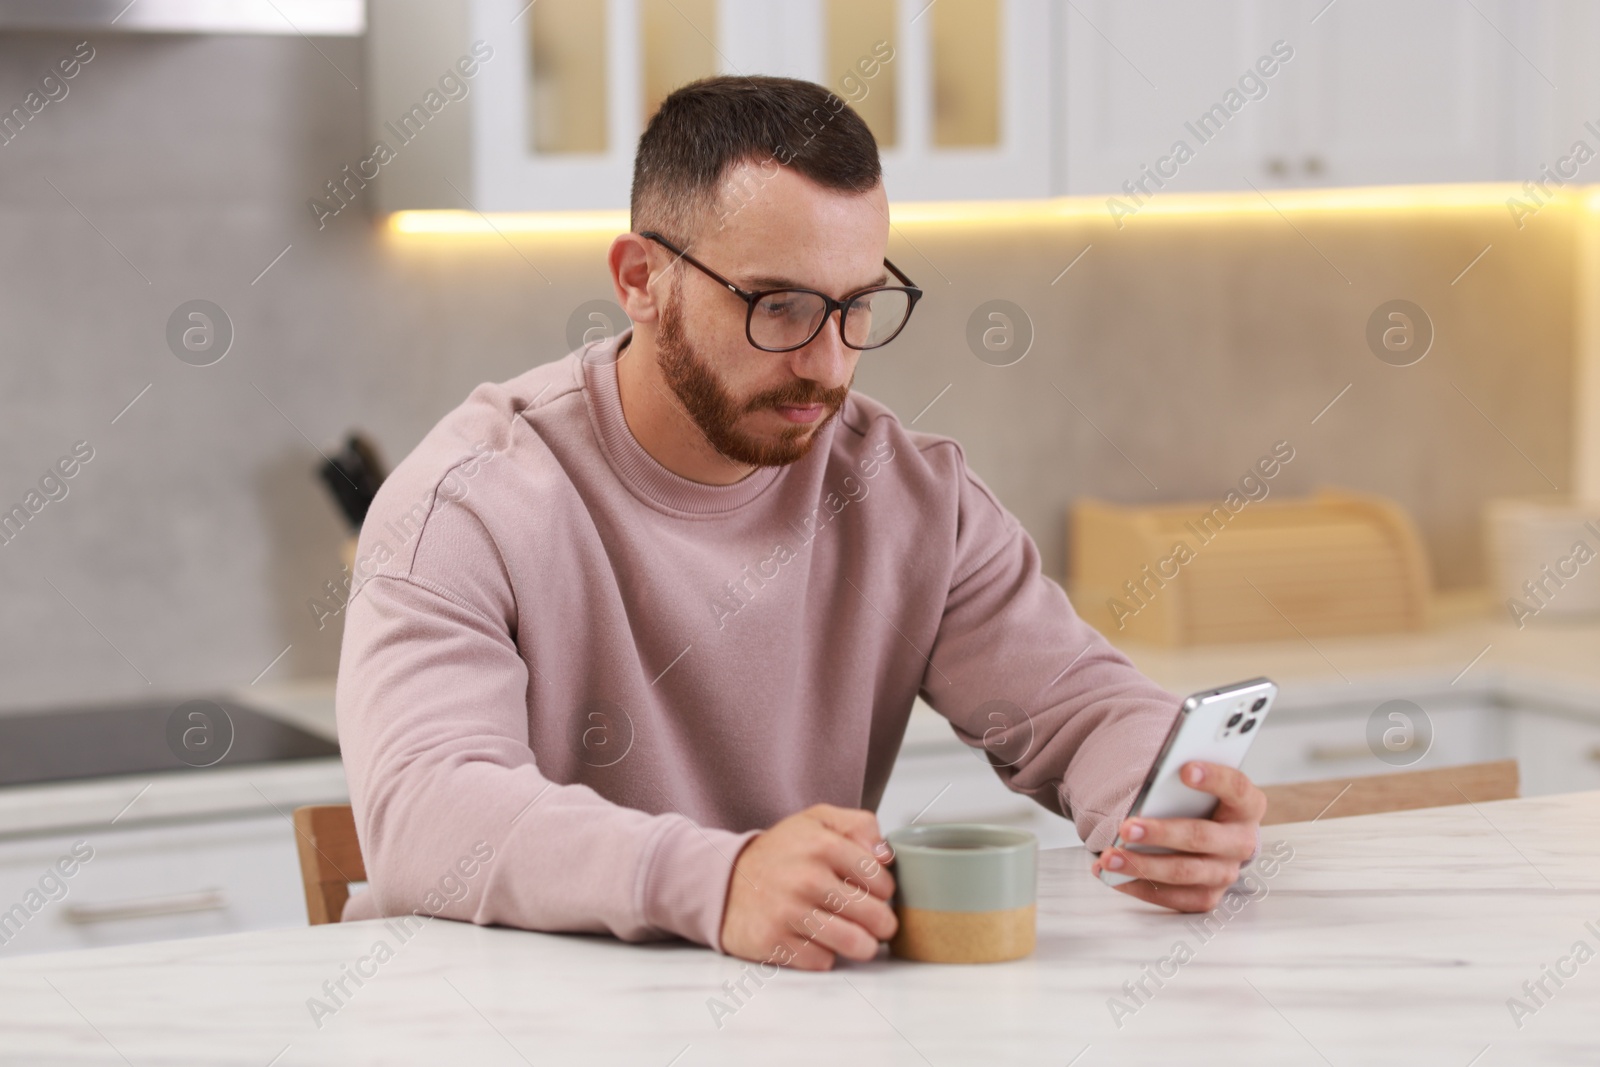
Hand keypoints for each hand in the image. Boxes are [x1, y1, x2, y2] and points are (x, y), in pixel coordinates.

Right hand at [719, 803, 897, 970]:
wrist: (725, 880)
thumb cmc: (780, 853)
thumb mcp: (817, 821)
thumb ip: (859, 826)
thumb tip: (887, 855)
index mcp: (822, 845)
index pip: (881, 881)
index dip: (884, 890)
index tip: (874, 892)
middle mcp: (806, 878)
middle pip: (874, 916)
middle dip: (882, 923)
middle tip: (877, 922)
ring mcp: (789, 913)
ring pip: (855, 943)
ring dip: (863, 945)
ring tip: (859, 937)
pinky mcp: (775, 943)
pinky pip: (823, 961)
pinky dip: (826, 955)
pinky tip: (818, 940)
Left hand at [1090, 761, 1265, 911]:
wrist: (1208, 835)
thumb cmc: (1196, 803)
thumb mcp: (1196, 786)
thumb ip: (1180, 781)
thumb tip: (1150, 784)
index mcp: (1246, 805)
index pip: (1237, 788)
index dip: (1214, 779)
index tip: (1185, 770)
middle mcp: (1242, 841)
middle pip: (1202, 837)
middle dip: (1161, 833)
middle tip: (1126, 828)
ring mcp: (1226, 872)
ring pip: (1184, 872)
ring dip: (1142, 866)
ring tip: (1109, 857)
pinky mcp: (1207, 896)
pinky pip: (1174, 898)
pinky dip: (1140, 887)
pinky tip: (1113, 876)